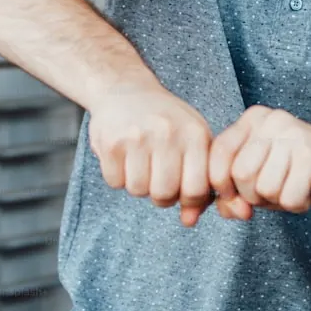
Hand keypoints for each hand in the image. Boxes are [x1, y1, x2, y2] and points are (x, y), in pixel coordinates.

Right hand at [88, 83, 248, 226]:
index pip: (197, 190)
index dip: (189, 200)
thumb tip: (189, 222)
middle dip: (161, 196)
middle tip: (157, 179)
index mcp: (195, 133)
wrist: (125, 89)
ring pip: (138, 191)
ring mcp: (137, 136)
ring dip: (138, 185)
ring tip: (141, 164)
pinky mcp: (111, 141)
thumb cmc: (167, 123)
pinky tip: (123, 157)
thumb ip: (199, 183)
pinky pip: (115, 182)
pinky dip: (118, 177)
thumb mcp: (192, 142)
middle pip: (164, 194)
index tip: (182, 190)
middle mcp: (168, 132)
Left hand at [207, 105, 310, 217]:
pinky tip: (307, 191)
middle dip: (252, 195)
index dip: (220, 182)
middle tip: (274, 191)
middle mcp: (274, 121)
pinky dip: (296, 205)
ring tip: (293, 188)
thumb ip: (233, 191)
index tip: (233, 195)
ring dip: (277, 201)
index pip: (219, 150)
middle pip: (239, 173)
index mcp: (255, 118)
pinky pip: (288, 198)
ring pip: (263, 188)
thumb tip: (228, 210)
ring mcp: (295, 138)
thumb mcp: (260, 175)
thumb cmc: (299, 171)